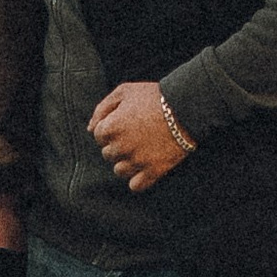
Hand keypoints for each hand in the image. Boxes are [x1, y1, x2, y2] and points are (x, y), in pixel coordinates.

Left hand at [89, 80, 193, 194]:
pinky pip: (135, 186)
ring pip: (119, 171)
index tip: (126, 123)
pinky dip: (137, 179)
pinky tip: (145, 167)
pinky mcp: (153, 171)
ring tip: (141, 150)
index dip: (111, 128)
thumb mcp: (124, 91)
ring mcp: (137, 161)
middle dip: (118, 145)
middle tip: (136, 135)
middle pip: (108, 154)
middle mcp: (121, 147)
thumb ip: (102, 108)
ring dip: (126, 162)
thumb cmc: (154, 96)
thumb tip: (90, 128)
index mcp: (111, 127)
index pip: (98, 136)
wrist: (186, 107)